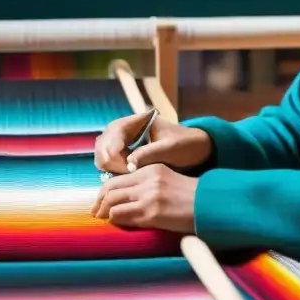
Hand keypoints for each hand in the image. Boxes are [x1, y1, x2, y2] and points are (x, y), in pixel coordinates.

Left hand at [90, 164, 197, 232]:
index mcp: (150, 170)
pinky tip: (121, 224)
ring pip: (113, 204)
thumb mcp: (165, 180)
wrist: (208, 204)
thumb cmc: (187, 196)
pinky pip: (123, 216)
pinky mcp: (152, 213)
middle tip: (96, 214)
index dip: (103, 192)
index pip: (116, 179)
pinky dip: (117, 221)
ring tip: (106, 220)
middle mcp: (147, 180)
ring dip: (107, 214)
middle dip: (100, 204)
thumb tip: (121, 196)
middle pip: (110, 190)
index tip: (100, 202)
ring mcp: (149, 197)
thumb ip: (144, 183)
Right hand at [93, 112, 212, 174]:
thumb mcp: (170, 148)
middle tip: (125, 176)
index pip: (114, 132)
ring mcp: (123, 141)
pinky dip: (113, 172)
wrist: (196, 149)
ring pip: (103, 154)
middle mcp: (126, 128)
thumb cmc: (185, 144)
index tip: (127, 169)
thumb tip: (128, 164)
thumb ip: (149, 153)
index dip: (115, 151)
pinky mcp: (124, 153)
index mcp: (137, 120)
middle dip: (109, 161)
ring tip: (127, 178)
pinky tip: (126, 179)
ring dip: (109, 168)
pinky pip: (109, 162)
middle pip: (103, 143)